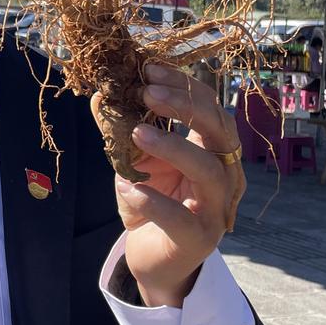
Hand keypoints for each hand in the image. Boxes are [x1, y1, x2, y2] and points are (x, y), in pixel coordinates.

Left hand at [92, 63, 243, 308]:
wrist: (152, 254)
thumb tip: (101, 91)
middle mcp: (224, 173)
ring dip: (172, 146)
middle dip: (184, 105)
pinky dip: (153, 199)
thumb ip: (121, 125)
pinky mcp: (200, 238)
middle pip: (220, 129)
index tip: (149, 70)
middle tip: (146, 92)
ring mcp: (216, 207)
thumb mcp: (134, 156)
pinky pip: (180, 217)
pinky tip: (127, 187)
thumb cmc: (151, 198)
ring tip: (137, 132)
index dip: (183, 84)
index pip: (209, 105)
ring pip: (207, 170)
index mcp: (212, 147)